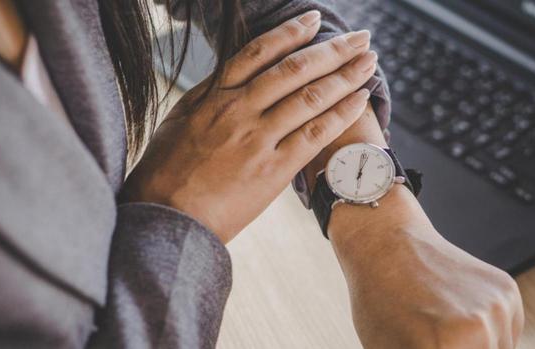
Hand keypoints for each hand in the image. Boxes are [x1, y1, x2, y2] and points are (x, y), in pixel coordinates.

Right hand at [122, 11, 377, 242]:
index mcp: (215, 96)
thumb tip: (228, 76)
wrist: (166, 217)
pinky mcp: (273, 170)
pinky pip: (314, 135)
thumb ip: (207, 96)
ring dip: (345, 76)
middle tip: (361, 38)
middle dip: (333, 50)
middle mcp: (239, 111)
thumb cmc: (165, 172)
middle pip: (295, 69)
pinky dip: (340, 114)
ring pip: (310, 97)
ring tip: (369, 62)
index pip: (260, 52)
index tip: (314, 20)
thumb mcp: (178, 121)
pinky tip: (360, 100)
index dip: (291, 32)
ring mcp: (258, 139)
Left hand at [329, 187, 523, 348]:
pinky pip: (507, 334)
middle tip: (434, 342)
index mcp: (444, 347)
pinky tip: (457, 317)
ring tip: (442, 335)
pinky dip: (489, 336)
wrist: (386, 242)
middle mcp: (479, 329)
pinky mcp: (508, 292)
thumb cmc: (378, 301)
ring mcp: (498, 307)